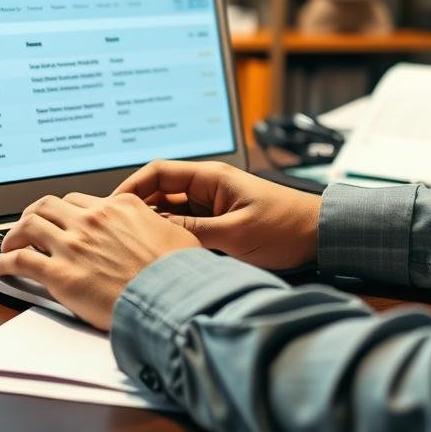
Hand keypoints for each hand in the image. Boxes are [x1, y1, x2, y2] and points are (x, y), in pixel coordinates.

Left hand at [0, 192, 199, 329]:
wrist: (170, 297)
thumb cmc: (178, 271)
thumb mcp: (175, 235)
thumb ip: (157, 228)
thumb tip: (158, 234)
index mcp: (121, 206)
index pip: (83, 200)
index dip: (69, 211)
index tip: (64, 221)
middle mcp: (94, 219)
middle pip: (50, 205)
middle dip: (34, 213)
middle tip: (29, 226)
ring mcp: (75, 244)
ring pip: (29, 225)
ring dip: (14, 234)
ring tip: (8, 245)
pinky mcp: (60, 273)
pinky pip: (20, 260)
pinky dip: (4, 262)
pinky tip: (0, 268)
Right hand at [114, 161, 321, 271]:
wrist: (320, 237)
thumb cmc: (286, 227)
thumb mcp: (235, 234)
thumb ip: (192, 233)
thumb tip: (151, 234)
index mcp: (212, 178)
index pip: (158, 173)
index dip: (131, 188)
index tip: (110, 209)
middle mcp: (209, 188)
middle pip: (160, 195)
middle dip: (136, 212)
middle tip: (112, 235)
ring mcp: (213, 207)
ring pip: (171, 215)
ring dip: (154, 229)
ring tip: (129, 250)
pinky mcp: (220, 225)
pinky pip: (186, 229)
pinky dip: (172, 240)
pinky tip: (160, 258)